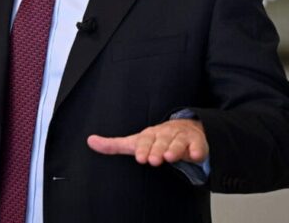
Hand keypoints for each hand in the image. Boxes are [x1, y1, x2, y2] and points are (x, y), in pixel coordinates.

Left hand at [87, 118, 207, 166]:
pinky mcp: (197, 143)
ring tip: (170, 156)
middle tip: (154, 159)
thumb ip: (114, 145)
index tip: (140, 157)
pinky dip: (197, 150)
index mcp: (151, 133)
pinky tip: (195, 155)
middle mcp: (166, 133)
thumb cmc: (157, 139)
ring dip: (175, 149)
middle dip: (157, 149)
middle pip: (162, 141)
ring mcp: (183, 137)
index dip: (143, 148)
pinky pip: (198, 146)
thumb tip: (90, 141)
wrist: (186, 129)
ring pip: (179, 142)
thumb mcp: (135, 142)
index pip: (146, 140)